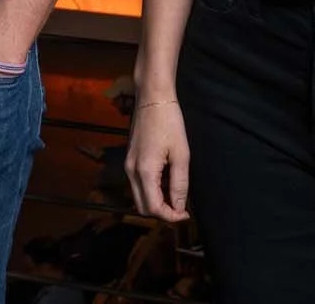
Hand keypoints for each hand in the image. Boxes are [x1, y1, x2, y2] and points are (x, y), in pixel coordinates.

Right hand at [126, 99, 191, 222]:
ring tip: (176, 194)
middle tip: (181, 208)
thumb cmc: (169, 122)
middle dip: (162, 212)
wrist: (152, 98)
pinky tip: (166, 181)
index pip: (153, 208)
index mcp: (144, 171)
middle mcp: (131, 171)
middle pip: (142, 207)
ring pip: (139, 196)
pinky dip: (151, 190)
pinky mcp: (129, 159)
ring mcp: (128, 164)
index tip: (186, 214)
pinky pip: (138, 184)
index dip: (170, 216)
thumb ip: (179, 184)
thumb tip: (179, 207)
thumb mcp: (181, 155)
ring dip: (156, 202)